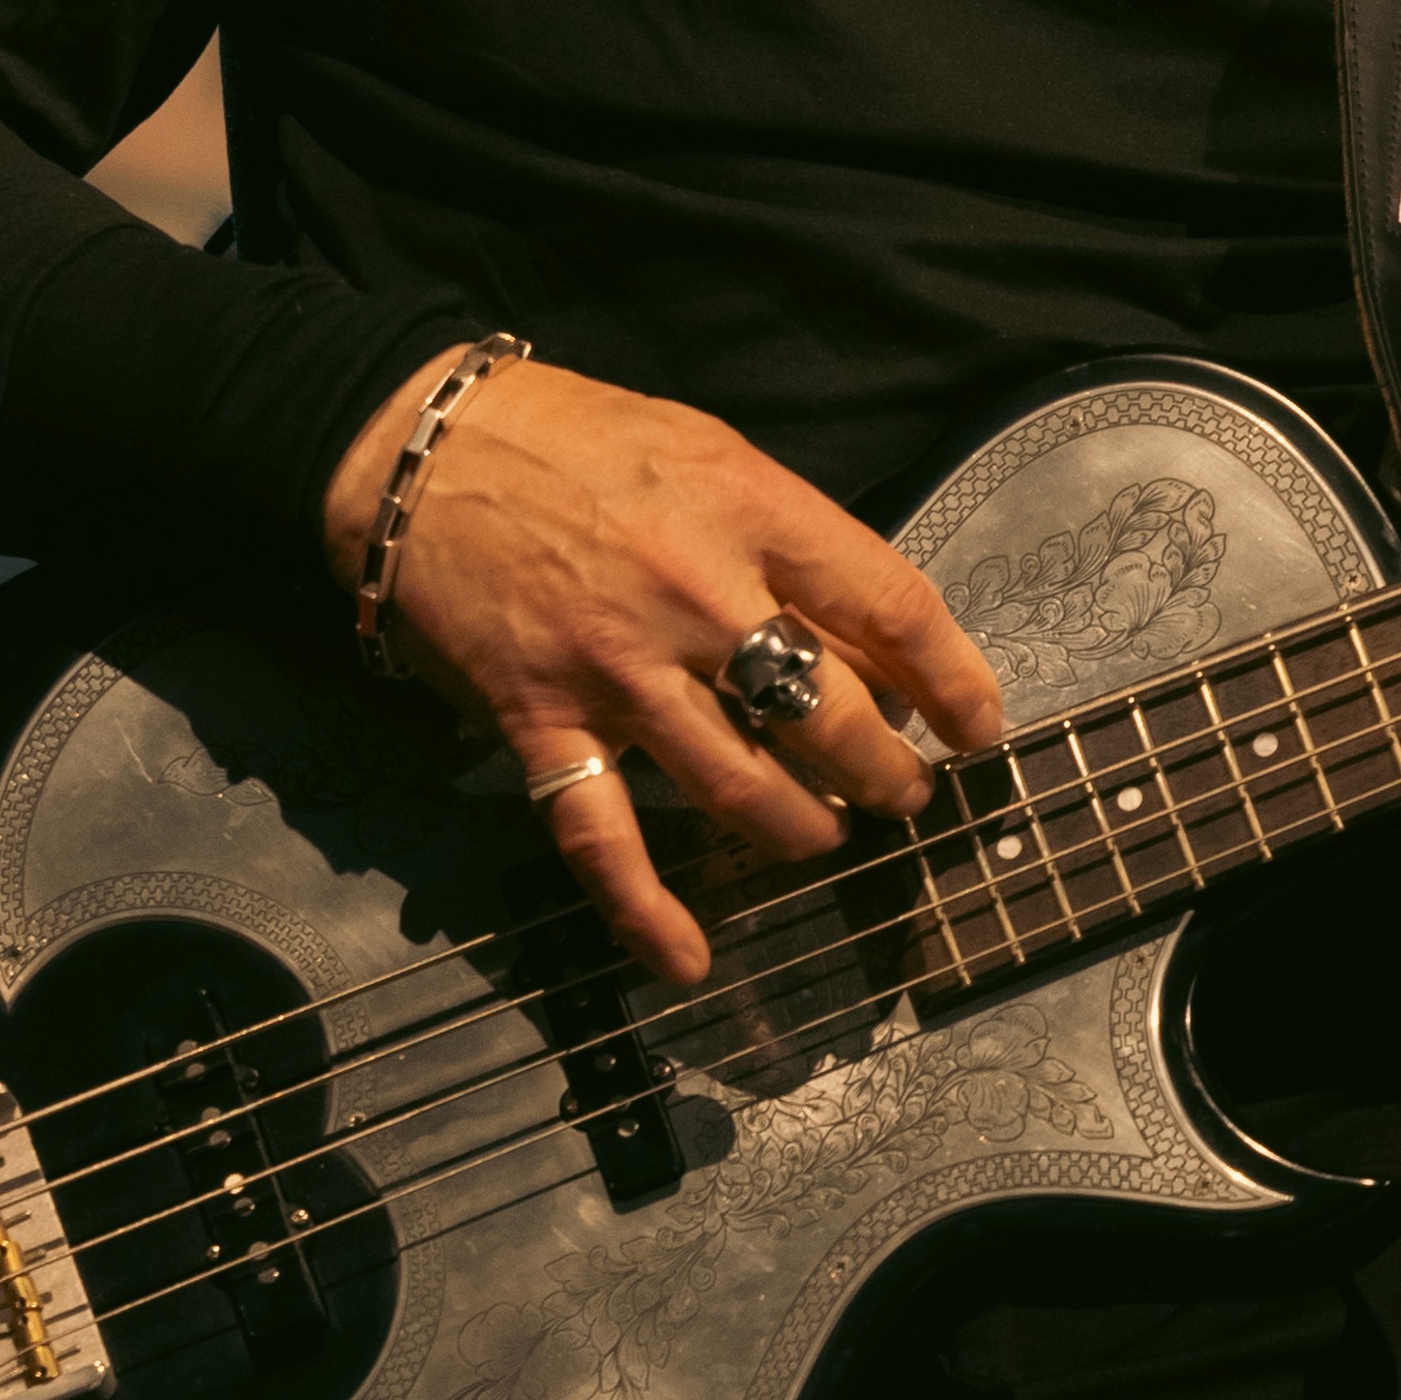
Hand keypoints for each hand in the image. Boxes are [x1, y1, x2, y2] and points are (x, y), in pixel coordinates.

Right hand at [323, 357, 1007, 987]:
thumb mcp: (708, 450)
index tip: (978, 727)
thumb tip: (872, 637)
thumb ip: (789, 538)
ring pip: (741, 787)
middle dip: (887, 773)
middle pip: (828, 715)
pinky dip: (646, 911)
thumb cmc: (576, 438)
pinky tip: (689, 961)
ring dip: (803, 830)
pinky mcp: (539, 721)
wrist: (421, 449)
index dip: (955, 681)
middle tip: (905, 792)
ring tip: (826, 835)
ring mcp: (615, 668)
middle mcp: (694, 594)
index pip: (891, 607)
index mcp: (750, 508)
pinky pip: (602, 837)